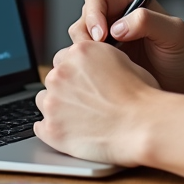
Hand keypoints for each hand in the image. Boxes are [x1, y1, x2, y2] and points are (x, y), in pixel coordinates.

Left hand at [34, 40, 160, 166]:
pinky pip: (40, 127)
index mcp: (80, 52)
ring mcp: (53, 102)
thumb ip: (99, 60)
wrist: (143, 127)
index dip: (77, 70)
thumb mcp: (124, 62)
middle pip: (53, 77)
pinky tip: (73, 131)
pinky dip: (54, 128)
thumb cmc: (141, 97)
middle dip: (66, 88)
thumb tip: (91, 67)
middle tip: (86, 101)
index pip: (64, 57)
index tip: (85, 81)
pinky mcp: (50, 129)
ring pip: (44, 100)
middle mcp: (61, 73)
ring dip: (58, 106)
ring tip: (81, 117)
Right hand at [70, 0, 183, 94]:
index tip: (102, 36)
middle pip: (83, 19)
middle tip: (98, 55)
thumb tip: (118, 27)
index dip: (94, 15)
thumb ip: (148, 21)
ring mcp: (108, 42)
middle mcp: (115, 20)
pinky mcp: (105, 63)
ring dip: (85, 54)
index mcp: (129, 4)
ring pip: (80, 41)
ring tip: (105, 69)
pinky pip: (85, 61)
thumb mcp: (173, 32)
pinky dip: (87, 68)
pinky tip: (104, 80)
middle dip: (85, 36)